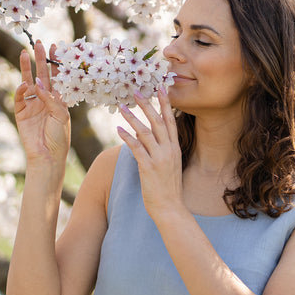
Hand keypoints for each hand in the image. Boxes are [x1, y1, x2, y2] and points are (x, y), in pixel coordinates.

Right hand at [14, 40, 70, 166]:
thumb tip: (38, 83)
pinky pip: (20, 96)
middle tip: (38, 44)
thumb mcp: (61, 116)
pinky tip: (25, 83)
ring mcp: (33, 104)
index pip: (58, 78)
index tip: (56, 48)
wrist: (47, 155)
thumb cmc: (59, 137)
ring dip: (26, 69)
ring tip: (24, 53)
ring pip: (29, 82)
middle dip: (40, 60)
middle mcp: (46, 99)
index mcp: (59, 100)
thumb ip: (52, 99)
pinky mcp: (21, 111)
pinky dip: (21, 89)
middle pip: (42, 75)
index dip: (56, 63)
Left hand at [116, 87, 183, 219]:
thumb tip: (145, 135)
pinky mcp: (149, 168)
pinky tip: (119, 130)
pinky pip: (136, 148)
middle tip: (137, 91)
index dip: (166, 103)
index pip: (170, 121)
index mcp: (175, 148)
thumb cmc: (168, 188)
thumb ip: (161, 149)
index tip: (162, 88)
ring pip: (145, 132)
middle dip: (147, 105)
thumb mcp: (169, 165)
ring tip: (123, 107)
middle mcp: (169, 150)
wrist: (170, 207)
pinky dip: (128, 138)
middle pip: (158, 122)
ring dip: (133, 118)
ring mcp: (159, 158)